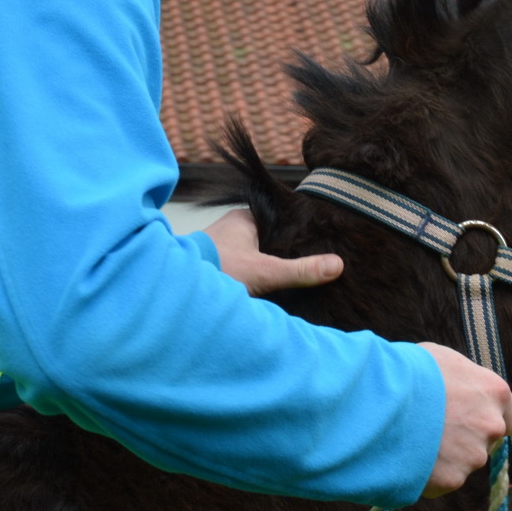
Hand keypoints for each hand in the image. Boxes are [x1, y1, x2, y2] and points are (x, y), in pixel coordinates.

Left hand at [203, 208, 342, 295]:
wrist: (175, 289)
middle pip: (269, 240)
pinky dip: (255, 279)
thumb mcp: (264, 271)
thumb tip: (337, 265)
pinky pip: (244, 270)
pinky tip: (268, 291)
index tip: (319, 242)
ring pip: (255, 256)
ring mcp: (223, 249)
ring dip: (269, 268)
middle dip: (285, 253)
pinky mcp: (217, 268)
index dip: (299, 232)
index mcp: (243, 219)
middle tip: (312, 264)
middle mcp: (232, 230)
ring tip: (296, 280)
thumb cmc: (216, 269)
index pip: (280, 221)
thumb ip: (300, 270)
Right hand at [418, 342, 511, 497]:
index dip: (485, 420)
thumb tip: (456, 388)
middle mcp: (492, 425)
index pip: (508, 418)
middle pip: (484, 441)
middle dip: (463, 439)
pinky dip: (426, 473)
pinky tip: (406, 456)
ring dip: (443, 456)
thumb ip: (460, 380)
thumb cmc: (410, 370)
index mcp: (495, 392)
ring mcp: (473, 455)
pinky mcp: (452, 478)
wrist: (385, 399)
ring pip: (461, 462)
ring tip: (412, 440)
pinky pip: (440, 480)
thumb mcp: (441, 360)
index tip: (468, 420)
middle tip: (432, 430)